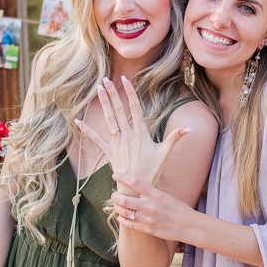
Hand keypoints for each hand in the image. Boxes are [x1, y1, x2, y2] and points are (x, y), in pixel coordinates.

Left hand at [75, 76, 189, 187]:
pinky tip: (78, 121)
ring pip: (108, 119)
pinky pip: (96, 139)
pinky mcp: (109, 151)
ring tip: (98, 89)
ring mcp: (117, 143)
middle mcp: (127, 135)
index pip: (135, 108)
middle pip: (119, 110)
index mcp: (140, 133)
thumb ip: (175, 138)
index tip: (126, 80)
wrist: (136, 187)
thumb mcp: (165, 153)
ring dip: (103, 104)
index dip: (130, 93)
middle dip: (112, 94)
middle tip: (106, 80)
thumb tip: (189, 129)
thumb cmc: (152, 170)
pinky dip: (87, 130)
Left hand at [109, 172, 195, 242]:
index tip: (115, 175)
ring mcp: (148, 219)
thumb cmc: (180, 209)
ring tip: (117, 204)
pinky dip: (122, 219)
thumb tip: (137, 186)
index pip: (134, 182)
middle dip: (115, 196)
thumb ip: (151, 192)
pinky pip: (129, 224)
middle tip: (114, 194)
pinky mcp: (147, 229)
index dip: (122, 177)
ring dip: (117, 207)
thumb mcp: (166, 196)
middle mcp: (150, 206)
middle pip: (124, 199)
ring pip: (124, 212)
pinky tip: (121, 217)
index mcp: (156, 194)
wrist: (190, 226)